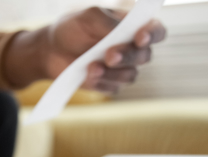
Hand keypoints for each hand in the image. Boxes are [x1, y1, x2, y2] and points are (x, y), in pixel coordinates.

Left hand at [3, 7, 165, 91]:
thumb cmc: (72, 28)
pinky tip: (87, 75)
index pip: (156, 31)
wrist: (51, 50)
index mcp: (132, 27)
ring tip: (91, 66)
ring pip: (130, 75)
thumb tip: (122, 32)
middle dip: (127, 56)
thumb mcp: (88, 17)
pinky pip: (113, 88)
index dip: (153, 35)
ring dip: (111, 72)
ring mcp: (121, 69)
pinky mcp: (109, 84)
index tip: (140, 37)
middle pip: (145, 57)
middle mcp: (131, 49)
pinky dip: (100, 82)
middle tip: (108, 55)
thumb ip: (107, 22)